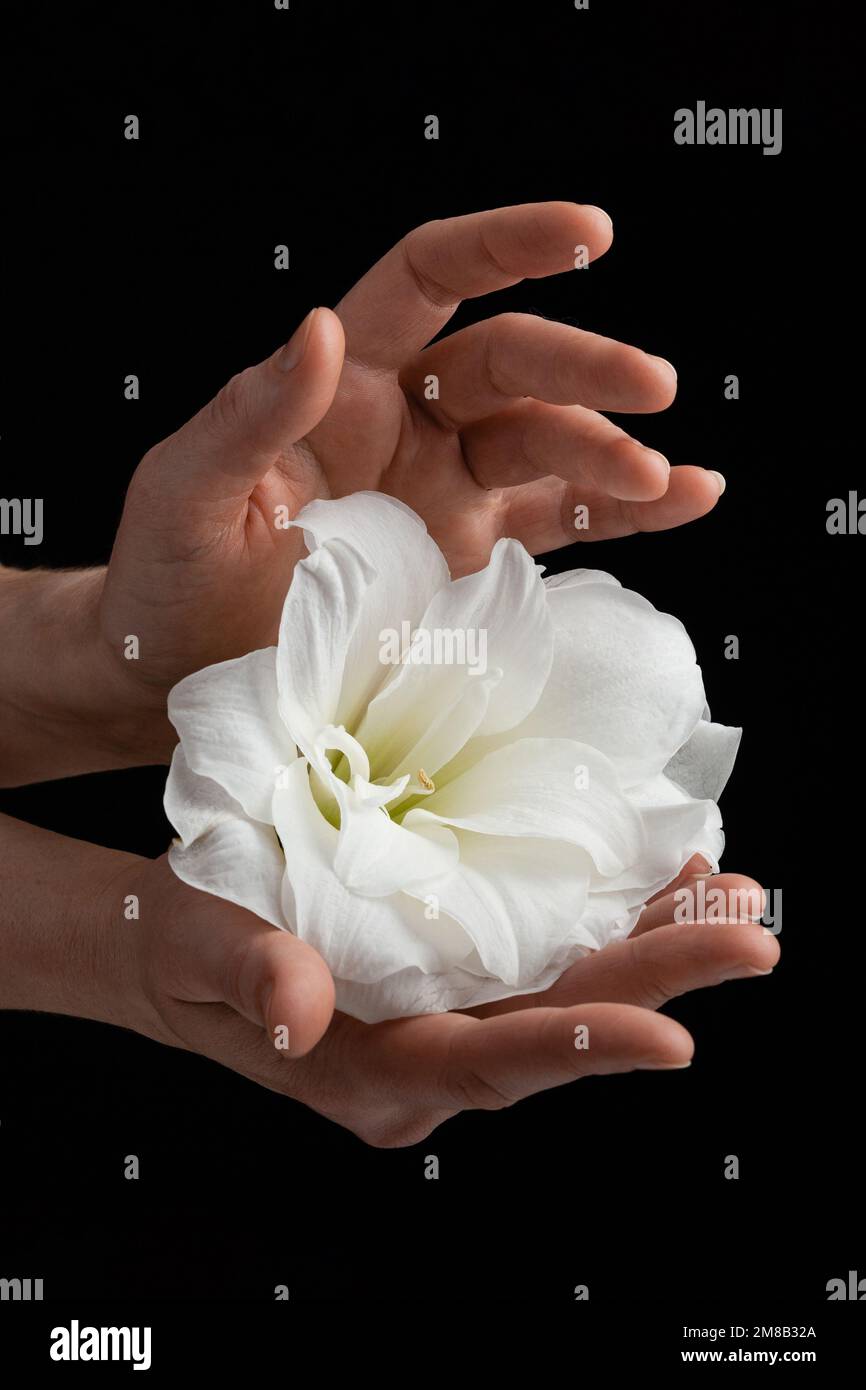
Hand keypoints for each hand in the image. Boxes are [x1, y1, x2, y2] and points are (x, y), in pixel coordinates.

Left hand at [96, 201, 724, 756]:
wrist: (186, 684)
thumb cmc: (167, 582)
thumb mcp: (185, 493)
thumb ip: (248, 414)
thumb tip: (322, 330)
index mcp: (341, 387)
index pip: (429, 281)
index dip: (505, 247)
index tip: (587, 231)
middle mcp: (406, 427)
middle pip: (512, 366)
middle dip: (586, 368)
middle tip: (651, 388)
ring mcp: (445, 497)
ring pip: (547, 446)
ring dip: (611, 454)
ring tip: (660, 478)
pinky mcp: (467, 566)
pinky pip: (557, 527)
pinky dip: (622, 517)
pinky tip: (684, 499)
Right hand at [114, 854, 775, 1147]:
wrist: (177, 942)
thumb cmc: (177, 945)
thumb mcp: (192, 948)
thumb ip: (246, 972)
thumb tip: (299, 1007)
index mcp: (369, 1069)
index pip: (491, 1065)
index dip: (581, 1051)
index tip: (674, 1036)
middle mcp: (430, 1057)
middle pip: (559, 1027)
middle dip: (658, 983)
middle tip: (751, 938)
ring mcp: (452, 1020)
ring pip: (569, 992)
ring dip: (654, 946)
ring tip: (732, 900)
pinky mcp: (460, 979)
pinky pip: (549, 959)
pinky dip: (609, 919)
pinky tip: (659, 877)